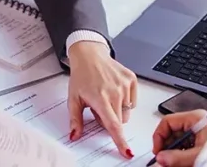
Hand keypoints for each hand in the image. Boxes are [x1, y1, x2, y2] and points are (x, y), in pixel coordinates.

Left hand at [67, 40, 137, 158]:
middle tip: (99, 107)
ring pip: (126, 112)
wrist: (89, 55)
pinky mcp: (131, 79)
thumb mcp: (73, 99)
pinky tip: (114, 90)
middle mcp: (115, 92)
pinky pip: (132, 101)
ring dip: (117, 110)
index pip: (113, 125)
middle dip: (110, 119)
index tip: (127, 152)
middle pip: (119, 121)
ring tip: (106, 96)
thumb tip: (74, 135)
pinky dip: (125, 100)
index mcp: (100, 98)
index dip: (120, 141)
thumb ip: (75, 120)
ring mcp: (125, 85)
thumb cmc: (81, 75)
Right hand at [151, 109, 206, 166]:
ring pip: (178, 140)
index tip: (158, 152)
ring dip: (174, 152)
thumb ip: (178, 157)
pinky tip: (185, 161)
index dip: (159, 136)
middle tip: (165, 161)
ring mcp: (200, 130)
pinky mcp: (203, 139)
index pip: (167, 121)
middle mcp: (197, 122)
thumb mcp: (198, 154)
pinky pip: (187, 144)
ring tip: (175, 163)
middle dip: (167, 148)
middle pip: (172, 132)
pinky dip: (183, 154)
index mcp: (195, 118)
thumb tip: (161, 158)